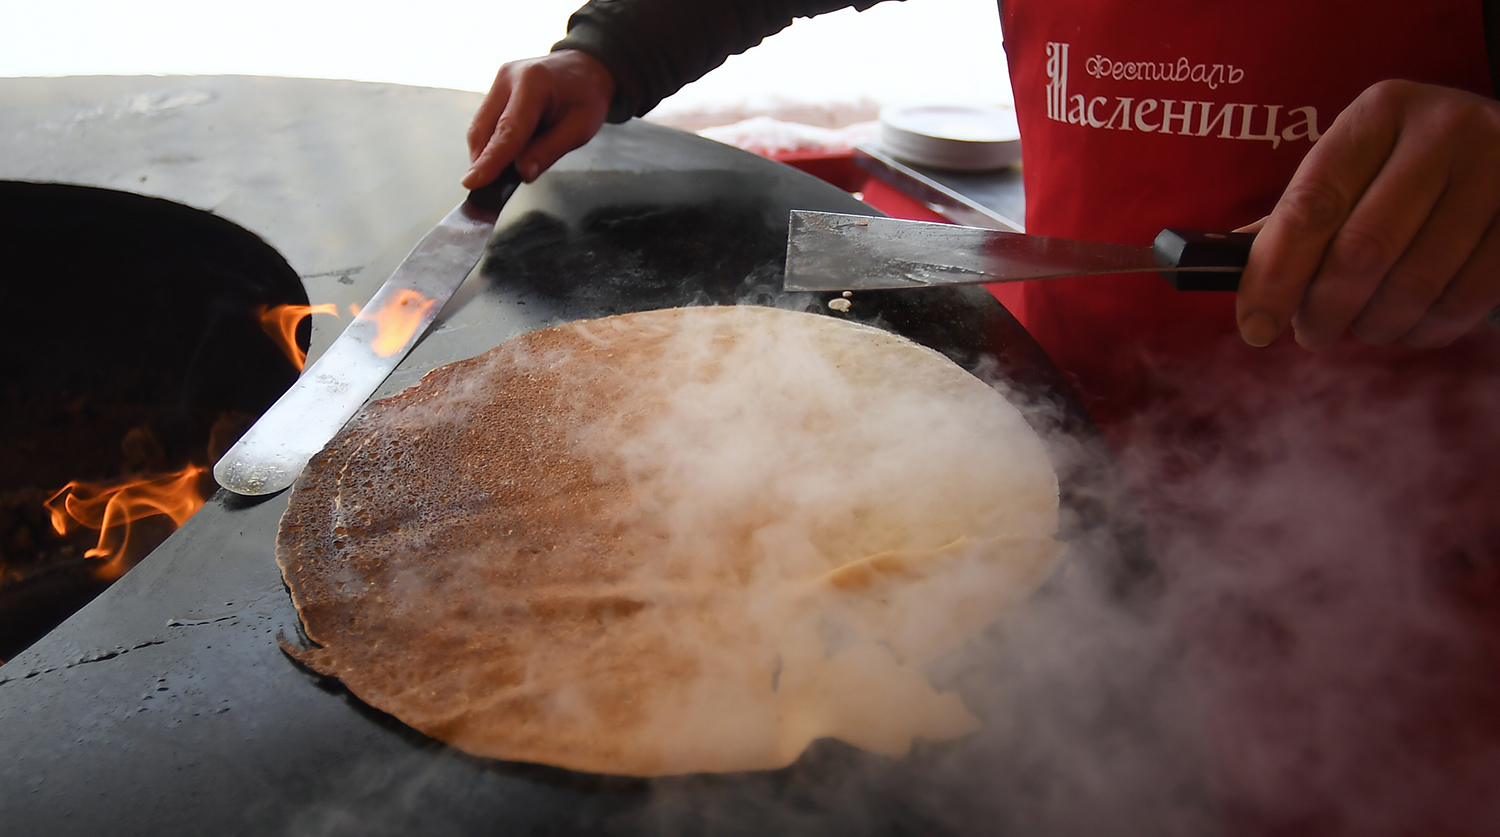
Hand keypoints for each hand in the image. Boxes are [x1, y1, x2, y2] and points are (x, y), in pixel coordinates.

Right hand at [462, 50, 616, 189]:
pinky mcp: (496, 88)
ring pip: (480, 127)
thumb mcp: (580, 128)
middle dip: (483, 162)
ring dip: (487, 153)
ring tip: (502, 171)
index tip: (474, 182)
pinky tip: (505, 154)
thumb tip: (522, 173)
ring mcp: (499, 81)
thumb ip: (549, 151)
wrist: (585, 67)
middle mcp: (509, 78)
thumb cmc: (587, 95)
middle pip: (484, 129)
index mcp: (533, 83)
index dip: (490, 160)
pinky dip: (492, 143)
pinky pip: (486, 122)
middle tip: (486, 189)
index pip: (507, 131)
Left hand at [1236, 80, 1499, 349]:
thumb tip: (1217, 270)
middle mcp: (1442, 130)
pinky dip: (1428, 328)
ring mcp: (1496, 168)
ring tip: (1363, 325)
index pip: (1311, 206)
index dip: (1274, 276)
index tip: (1254, 327)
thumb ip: (1294, 219)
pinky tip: (1411, 325)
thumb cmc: (1405, 171)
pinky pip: (1467, 298)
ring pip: (1415, 283)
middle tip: (1311, 333)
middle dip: (1323, 310)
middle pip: (1362, 251)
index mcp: (1378, 113)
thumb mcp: (1351, 171)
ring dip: (1375, 324)